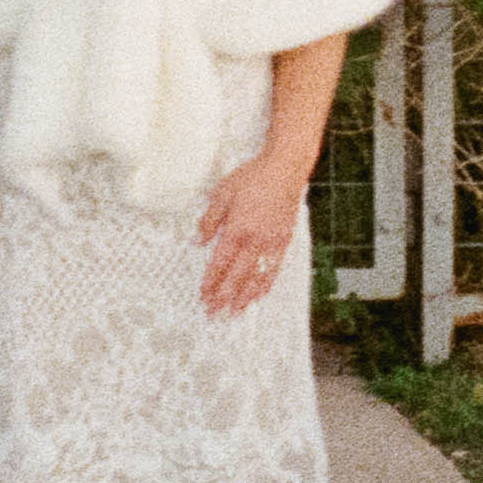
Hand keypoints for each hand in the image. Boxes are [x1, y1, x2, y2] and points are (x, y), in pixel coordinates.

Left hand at [193, 140, 310, 316]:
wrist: (285, 169)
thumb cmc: (253, 177)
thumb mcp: (222, 192)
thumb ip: (210, 219)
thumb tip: (198, 240)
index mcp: (238, 228)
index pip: (221, 262)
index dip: (212, 281)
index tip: (204, 295)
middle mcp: (256, 240)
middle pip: (238, 276)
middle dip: (225, 296)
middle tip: (214, 313)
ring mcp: (272, 243)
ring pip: (257, 277)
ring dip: (245, 297)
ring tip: (235, 312)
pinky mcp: (284, 241)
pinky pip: (274, 269)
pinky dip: (265, 285)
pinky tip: (259, 294)